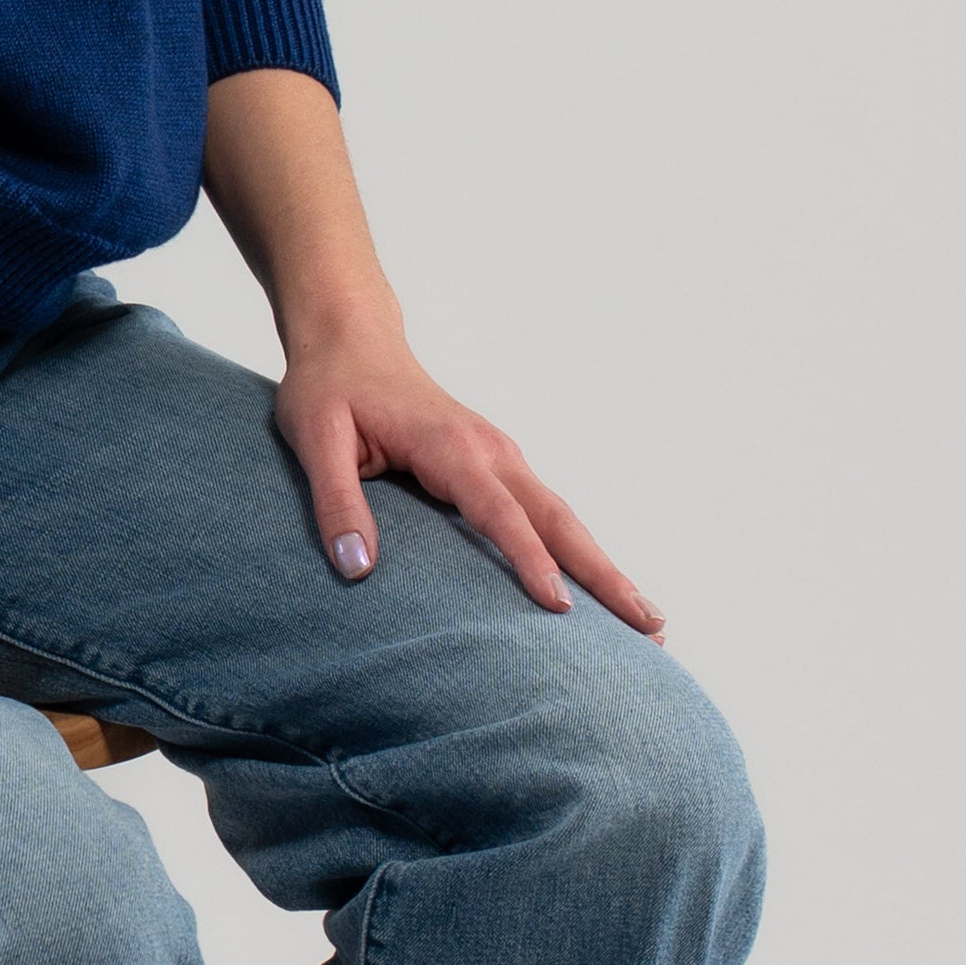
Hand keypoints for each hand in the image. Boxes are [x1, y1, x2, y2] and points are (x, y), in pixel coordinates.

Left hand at [275, 334, 662, 633]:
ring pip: (564, 518)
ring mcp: (502, 457)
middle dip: (605, 572)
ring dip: (606, 567)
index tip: (560, 607)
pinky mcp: (500, 467)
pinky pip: (547, 514)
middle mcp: (491, 451)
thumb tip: (356, 569)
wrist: (352, 339)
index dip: (529, 559)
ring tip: (651, 623)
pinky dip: (580, 551)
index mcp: (451, 447)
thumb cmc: (330, 389)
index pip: (499, 512)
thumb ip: (335, 503)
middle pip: (559, 518)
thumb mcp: (313, 440)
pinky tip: (601, 590)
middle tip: (652, 625)